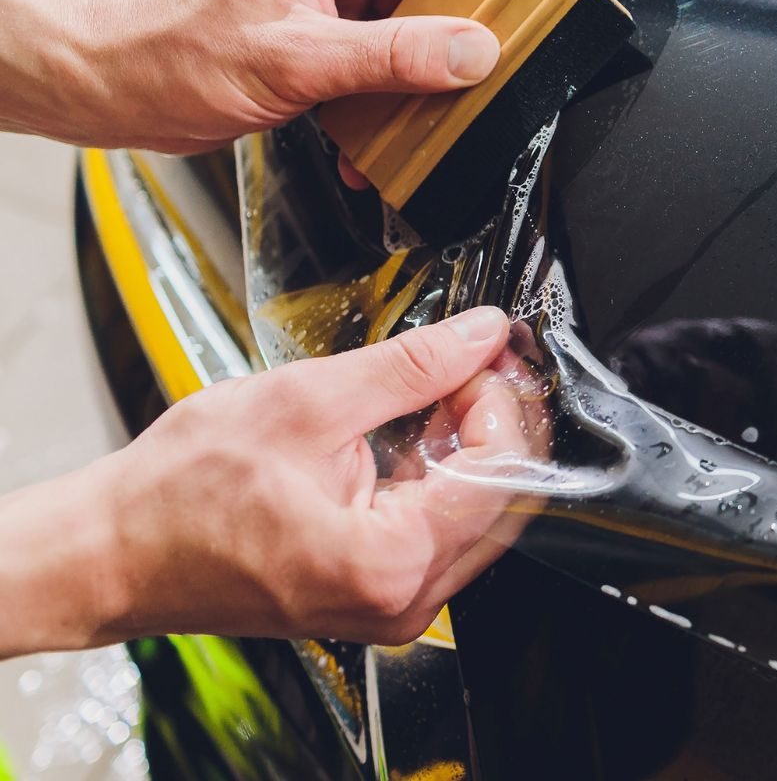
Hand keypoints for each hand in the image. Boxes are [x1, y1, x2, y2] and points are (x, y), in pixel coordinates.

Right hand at [0, 307, 548, 654]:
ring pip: (475, 511)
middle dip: (494, 416)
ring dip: (467, 439)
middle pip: (500, 497)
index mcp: (390, 564)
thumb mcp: (306, 401)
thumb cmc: (181, 492)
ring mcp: (390, 602)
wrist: (114, 551)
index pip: (502, 473)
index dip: (503, 399)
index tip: (486, 351)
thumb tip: (478, 334)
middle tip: (472, 356)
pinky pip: (437, 525)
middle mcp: (403, 601)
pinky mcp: (373, 590)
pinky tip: (413, 423)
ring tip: (437, 380)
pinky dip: (437, 468)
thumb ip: (410, 366)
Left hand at [71, 0, 498, 151]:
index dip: (469, 7)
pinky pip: (365, 62)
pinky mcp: (308, 32)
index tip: (500, 49)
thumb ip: (393, 57)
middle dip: (433, 61)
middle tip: (452, 102)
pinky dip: (370, 104)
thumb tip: (471, 51)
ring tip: (401, 130)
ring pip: (396, 40)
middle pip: (419, 3)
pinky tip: (364, 140)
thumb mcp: (299, 60)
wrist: (110, 88)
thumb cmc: (173, 56)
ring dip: (400, 93)